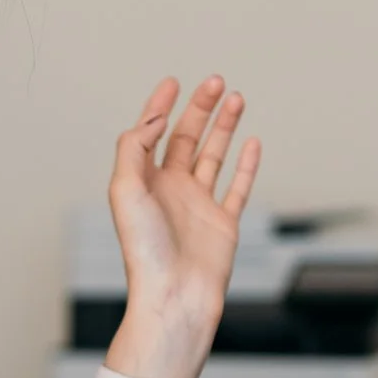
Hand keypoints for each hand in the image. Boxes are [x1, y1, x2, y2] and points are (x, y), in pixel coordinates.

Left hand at [105, 76, 260, 377]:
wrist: (175, 296)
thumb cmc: (145, 251)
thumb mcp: (125, 189)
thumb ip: (135, 146)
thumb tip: (157, 117)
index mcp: (142, 182)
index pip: (150, 134)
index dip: (159, 106)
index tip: (173, 82)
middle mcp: (169, 191)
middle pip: (184, 138)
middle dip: (199, 108)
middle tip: (215, 81)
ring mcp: (198, 205)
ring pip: (213, 155)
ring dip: (223, 126)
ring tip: (236, 97)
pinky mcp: (224, 223)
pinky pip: (238, 187)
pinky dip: (246, 164)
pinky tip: (252, 140)